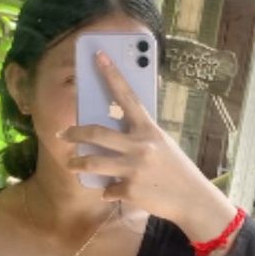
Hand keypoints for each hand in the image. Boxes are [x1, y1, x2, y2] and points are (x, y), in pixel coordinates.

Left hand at [61, 50, 237, 243]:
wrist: (192, 199)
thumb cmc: (174, 169)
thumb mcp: (161, 144)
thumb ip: (139, 135)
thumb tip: (112, 128)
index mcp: (148, 129)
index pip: (126, 96)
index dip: (111, 75)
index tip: (98, 56)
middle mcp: (140, 146)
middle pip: (96, 133)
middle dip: (73, 132)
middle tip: (62, 133)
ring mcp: (134, 168)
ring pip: (92, 163)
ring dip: (77, 164)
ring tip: (72, 163)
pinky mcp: (130, 190)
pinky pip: (107, 189)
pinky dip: (107, 191)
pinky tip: (112, 191)